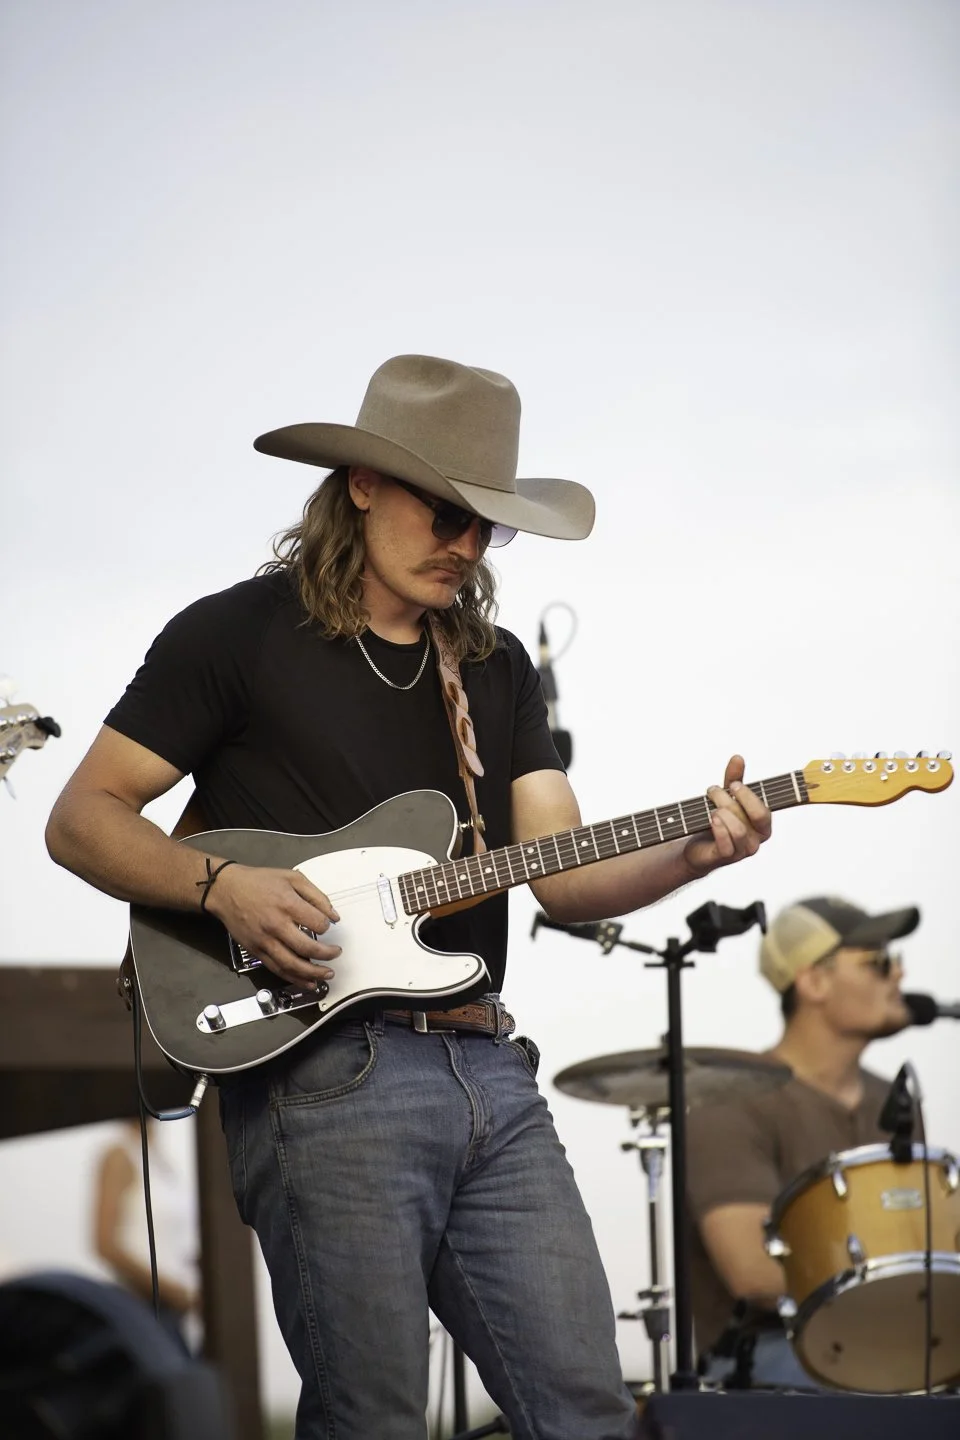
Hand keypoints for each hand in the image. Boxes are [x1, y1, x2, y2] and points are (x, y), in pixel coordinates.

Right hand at [204, 863, 340, 989]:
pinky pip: (277, 969)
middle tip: (336, 953)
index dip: (328, 926)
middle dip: (327, 954)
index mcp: (287, 904)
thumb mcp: (292, 878)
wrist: (226, 890)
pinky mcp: (256, 950)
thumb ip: (316, 895)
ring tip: (327, 975)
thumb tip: (333, 915)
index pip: (317, 923)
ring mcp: (265, 940)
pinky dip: (294, 978)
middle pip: (307, 948)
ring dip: (313, 974)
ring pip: (292, 965)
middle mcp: (276, 925)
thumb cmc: (258, 882)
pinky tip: (306, 981)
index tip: (328, 925)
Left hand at [683, 755, 771, 875]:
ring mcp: (742, 851)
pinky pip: (726, 844)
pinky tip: (710, 819)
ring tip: (709, 807)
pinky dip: (718, 828)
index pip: (764, 811)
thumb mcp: (725, 796)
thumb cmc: (716, 820)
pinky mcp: (725, 858)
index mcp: (762, 825)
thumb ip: (733, 778)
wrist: (696, 844)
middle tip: (713, 791)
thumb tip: (738, 757)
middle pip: (752, 817)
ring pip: (739, 829)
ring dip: (721, 812)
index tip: (733, 784)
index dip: (749, 796)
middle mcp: (756, 839)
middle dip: (731, 800)